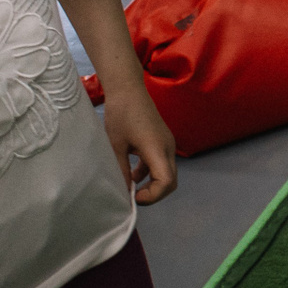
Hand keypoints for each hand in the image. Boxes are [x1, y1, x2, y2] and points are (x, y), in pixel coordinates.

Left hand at [102, 86, 177, 202]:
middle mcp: (168, 147)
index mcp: (157, 148)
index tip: (133, 197)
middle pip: (171, 181)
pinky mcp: (162, 141)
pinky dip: (151, 173)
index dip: (153, 196)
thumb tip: (123, 193)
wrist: (128, 90)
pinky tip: (133, 174)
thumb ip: (121, 171)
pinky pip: (162, 163)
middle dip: (155, 194)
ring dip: (153, 184)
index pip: (167, 181)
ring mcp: (167, 144)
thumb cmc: (120, 115)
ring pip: (168, 173)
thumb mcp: (115, 146)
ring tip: (131, 188)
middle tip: (133, 197)